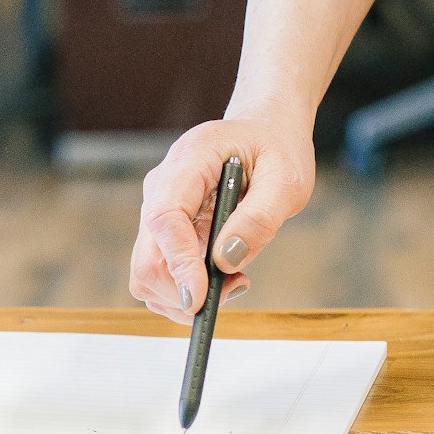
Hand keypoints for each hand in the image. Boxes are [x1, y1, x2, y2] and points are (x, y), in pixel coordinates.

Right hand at [129, 116, 316, 324]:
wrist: (262, 134)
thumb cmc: (275, 150)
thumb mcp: (286, 179)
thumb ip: (259, 218)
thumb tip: (226, 260)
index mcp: (188, 162)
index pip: (164, 218)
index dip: (178, 263)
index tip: (200, 299)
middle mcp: (161, 188)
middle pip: (147, 258)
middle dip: (185, 291)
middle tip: (237, 285)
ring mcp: (157, 211)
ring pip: (148, 275)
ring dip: (188, 294)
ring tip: (235, 278)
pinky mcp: (163, 232)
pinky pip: (160, 275)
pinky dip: (188, 290)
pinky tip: (223, 274)